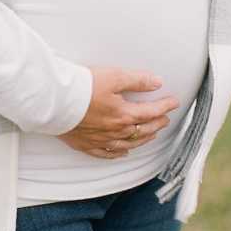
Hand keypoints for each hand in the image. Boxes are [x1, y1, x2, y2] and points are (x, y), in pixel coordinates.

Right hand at [57, 67, 179, 158]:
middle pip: (142, 130)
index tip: (174, 102)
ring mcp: (101, 140)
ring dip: (142, 139)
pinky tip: (122, 152)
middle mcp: (115, 131)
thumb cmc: (83, 87)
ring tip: (150, 134)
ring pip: (128, 144)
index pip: (151, 112)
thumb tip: (157, 83)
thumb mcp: (114, 76)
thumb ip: (137, 80)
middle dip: (157, 123)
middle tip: (165, 118)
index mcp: (124, 114)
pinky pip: (107, 154)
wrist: (56, 101)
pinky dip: (118, 153)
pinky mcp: (86, 144)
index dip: (164, 106)